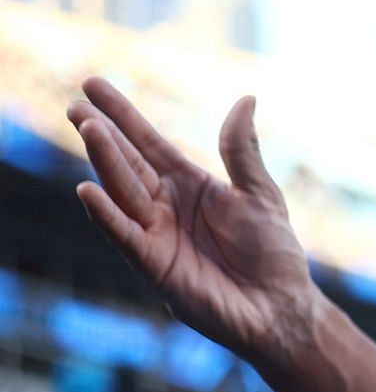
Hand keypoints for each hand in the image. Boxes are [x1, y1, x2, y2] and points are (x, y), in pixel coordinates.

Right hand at [66, 77, 324, 369]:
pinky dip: (106, 215)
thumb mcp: (260, 193)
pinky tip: (87, 190)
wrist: (282, 307)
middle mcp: (166, 206)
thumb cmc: (273, 254)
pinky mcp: (155, 265)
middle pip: (127, 164)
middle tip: (77, 107)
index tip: (93, 84)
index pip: (148, 143)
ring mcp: (157, 235)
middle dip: (102, 136)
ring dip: (104, 162)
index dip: (123, 115)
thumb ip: (242, 150)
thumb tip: (246, 98)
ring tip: (89, 128)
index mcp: (189, 185)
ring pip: (123, 192)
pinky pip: (125, 236)